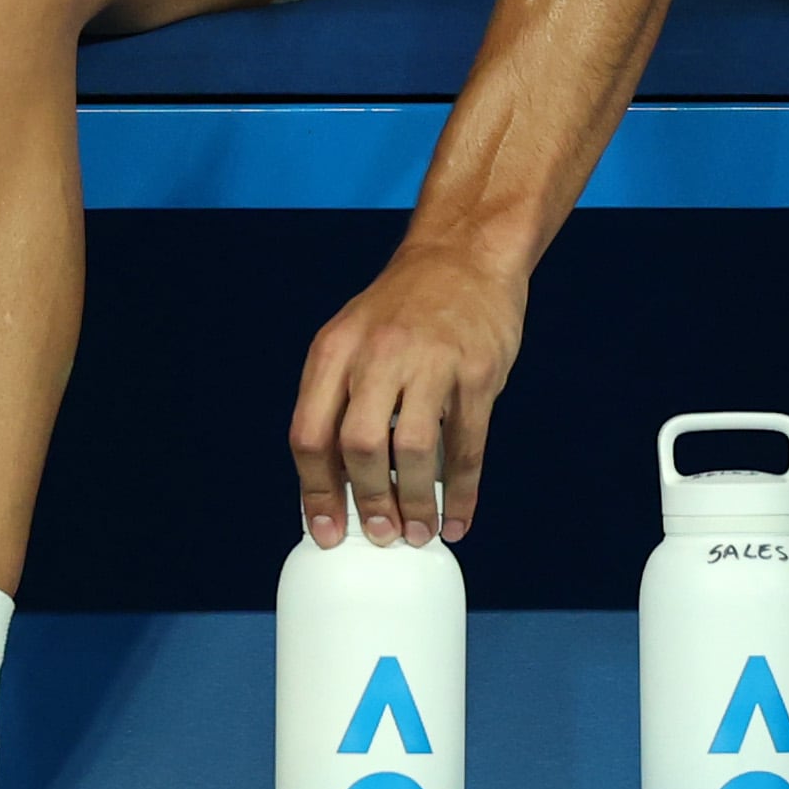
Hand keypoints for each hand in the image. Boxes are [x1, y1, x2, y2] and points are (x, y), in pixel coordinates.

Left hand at [290, 236, 526, 547]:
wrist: (465, 253)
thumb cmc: (404, 309)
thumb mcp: (352, 339)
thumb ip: (338, 401)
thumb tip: (334, 487)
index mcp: (335, 351)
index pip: (310, 434)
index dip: (315, 493)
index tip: (326, 532)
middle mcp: (378, 354)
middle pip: (358, 445)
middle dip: (367, 502)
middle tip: (379, 535)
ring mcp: (432, 361)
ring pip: (412, 450)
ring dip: (413, 503)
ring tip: (417, 533)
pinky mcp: (478, 371)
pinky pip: (466, 445)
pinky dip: (460, 491)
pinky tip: (456, 517)